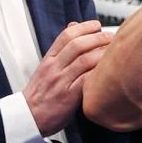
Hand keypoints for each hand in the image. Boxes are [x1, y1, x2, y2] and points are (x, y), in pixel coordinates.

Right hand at [23, 21, 112, 135]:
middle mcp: (54, 68)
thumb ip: (61, 49)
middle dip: (98, 38)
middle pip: (78, 45)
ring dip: (102, 54)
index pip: (66, 35)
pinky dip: (99, 74)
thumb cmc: (40, 94)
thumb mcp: (46, 67)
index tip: (97, 25)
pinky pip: (86, 81)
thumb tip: (73, 26)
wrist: (27, 117)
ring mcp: (61, 82)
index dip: (84, 27)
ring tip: (114, 52)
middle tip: (110, 37)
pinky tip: (109, 71)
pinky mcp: (68, 97)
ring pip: (84, 61)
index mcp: (49, 59)